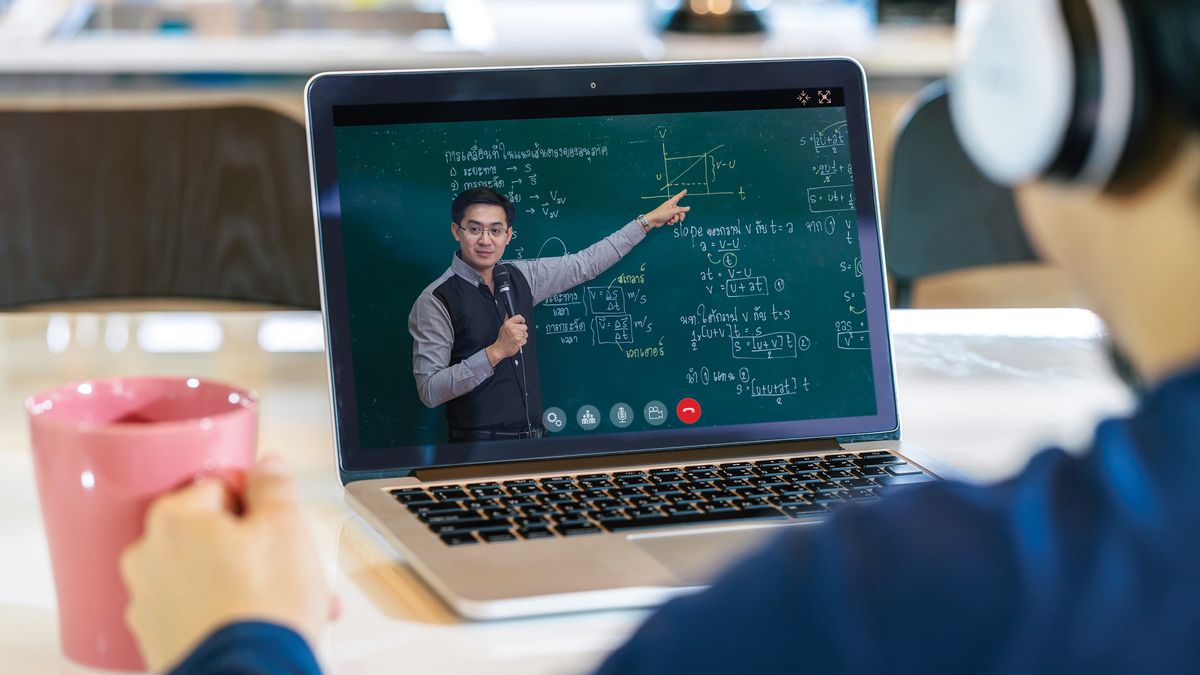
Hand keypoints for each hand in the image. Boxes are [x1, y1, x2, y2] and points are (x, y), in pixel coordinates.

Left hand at [120, 457, 331, 672]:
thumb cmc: (263, 608)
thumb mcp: (286, 526)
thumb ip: (274, 486)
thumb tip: (268, 468)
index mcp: (174, 519)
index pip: (220, 487)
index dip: (256, 504)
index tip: (275, 522)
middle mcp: (148, 557)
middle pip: (210, 534)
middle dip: (253, 548)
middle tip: (289, 564)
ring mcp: (149, 603)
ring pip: (206, 575)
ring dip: (245, 582)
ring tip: (288, 603)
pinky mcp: (157, 641)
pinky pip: (197, 613)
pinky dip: (228, 613)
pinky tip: (262, 624)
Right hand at [488, 314, 527, 363]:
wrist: (500, 349)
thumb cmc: (502, 339)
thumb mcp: (503, 327)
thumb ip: (507, 320)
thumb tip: (508, 313)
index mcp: (508, 324)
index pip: (519, 317)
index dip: (522, 320)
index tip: (522, 322)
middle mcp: (512, 328)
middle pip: (524, 326)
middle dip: (522, 330)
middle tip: (517, 333)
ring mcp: (516, 335)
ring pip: (525, 334)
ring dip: (522, 336)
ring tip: (516, 338)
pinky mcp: (519, 341)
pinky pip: (525, 340)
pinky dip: (522, 342)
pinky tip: (517, 342)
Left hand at [643, 189, 690, 228]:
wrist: (653, 221)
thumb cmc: (661, 213)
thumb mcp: (672, 211)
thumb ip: (681, 210)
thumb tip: (688, 208)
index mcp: (671, 203)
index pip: (678, 197)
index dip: (682, 193)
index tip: (685, 190)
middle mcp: (671, 207)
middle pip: (680, 210)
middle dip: (681, 216)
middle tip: (681, 219)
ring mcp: (669, 213)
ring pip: (677, 217)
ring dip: (675, 219)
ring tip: (670, 220)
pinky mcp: (667, 218)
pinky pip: (673, 220)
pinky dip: (671, 222)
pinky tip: (667, 222)